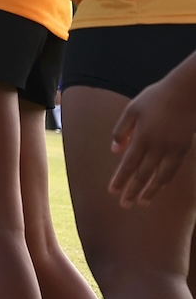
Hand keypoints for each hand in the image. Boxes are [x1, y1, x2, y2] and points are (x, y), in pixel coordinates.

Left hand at [110, 71, 195, 207]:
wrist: (185, 93)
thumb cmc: (155, 98)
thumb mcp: (132, 109)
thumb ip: (122, 130)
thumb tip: (115, 150)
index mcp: (142, 137)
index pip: (128, 164)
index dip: (120, 179)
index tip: (112, 191)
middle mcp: (158, 147)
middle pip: (143, 174)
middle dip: (132, 191)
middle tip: (124, 205)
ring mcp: (172, 149)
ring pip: (160, 176)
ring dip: (150, 191)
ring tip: (142, 202)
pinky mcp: (183, 149)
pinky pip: (173, 169)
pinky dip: (164, 180)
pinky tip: (159, 186)